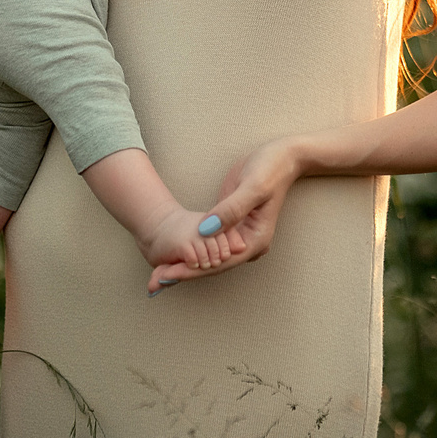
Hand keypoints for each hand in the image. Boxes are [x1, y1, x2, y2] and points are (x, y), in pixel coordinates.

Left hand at [144, 137, 305, 289]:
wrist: (282, 156)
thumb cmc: (270, 169)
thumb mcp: (253, 187)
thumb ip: (231, 210)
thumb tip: (205, 231)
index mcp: (256, 241)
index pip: (219, 264)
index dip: (192, 270)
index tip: (167, 275)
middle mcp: (247, 244)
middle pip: (212, 265)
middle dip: (184, 272)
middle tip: (154, 281)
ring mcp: (238, 235)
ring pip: (208, 257)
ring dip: (185, 264)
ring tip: (158, 273)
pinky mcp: (229, 225)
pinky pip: (208, 243)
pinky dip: (192, 250)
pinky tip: (173, 255)